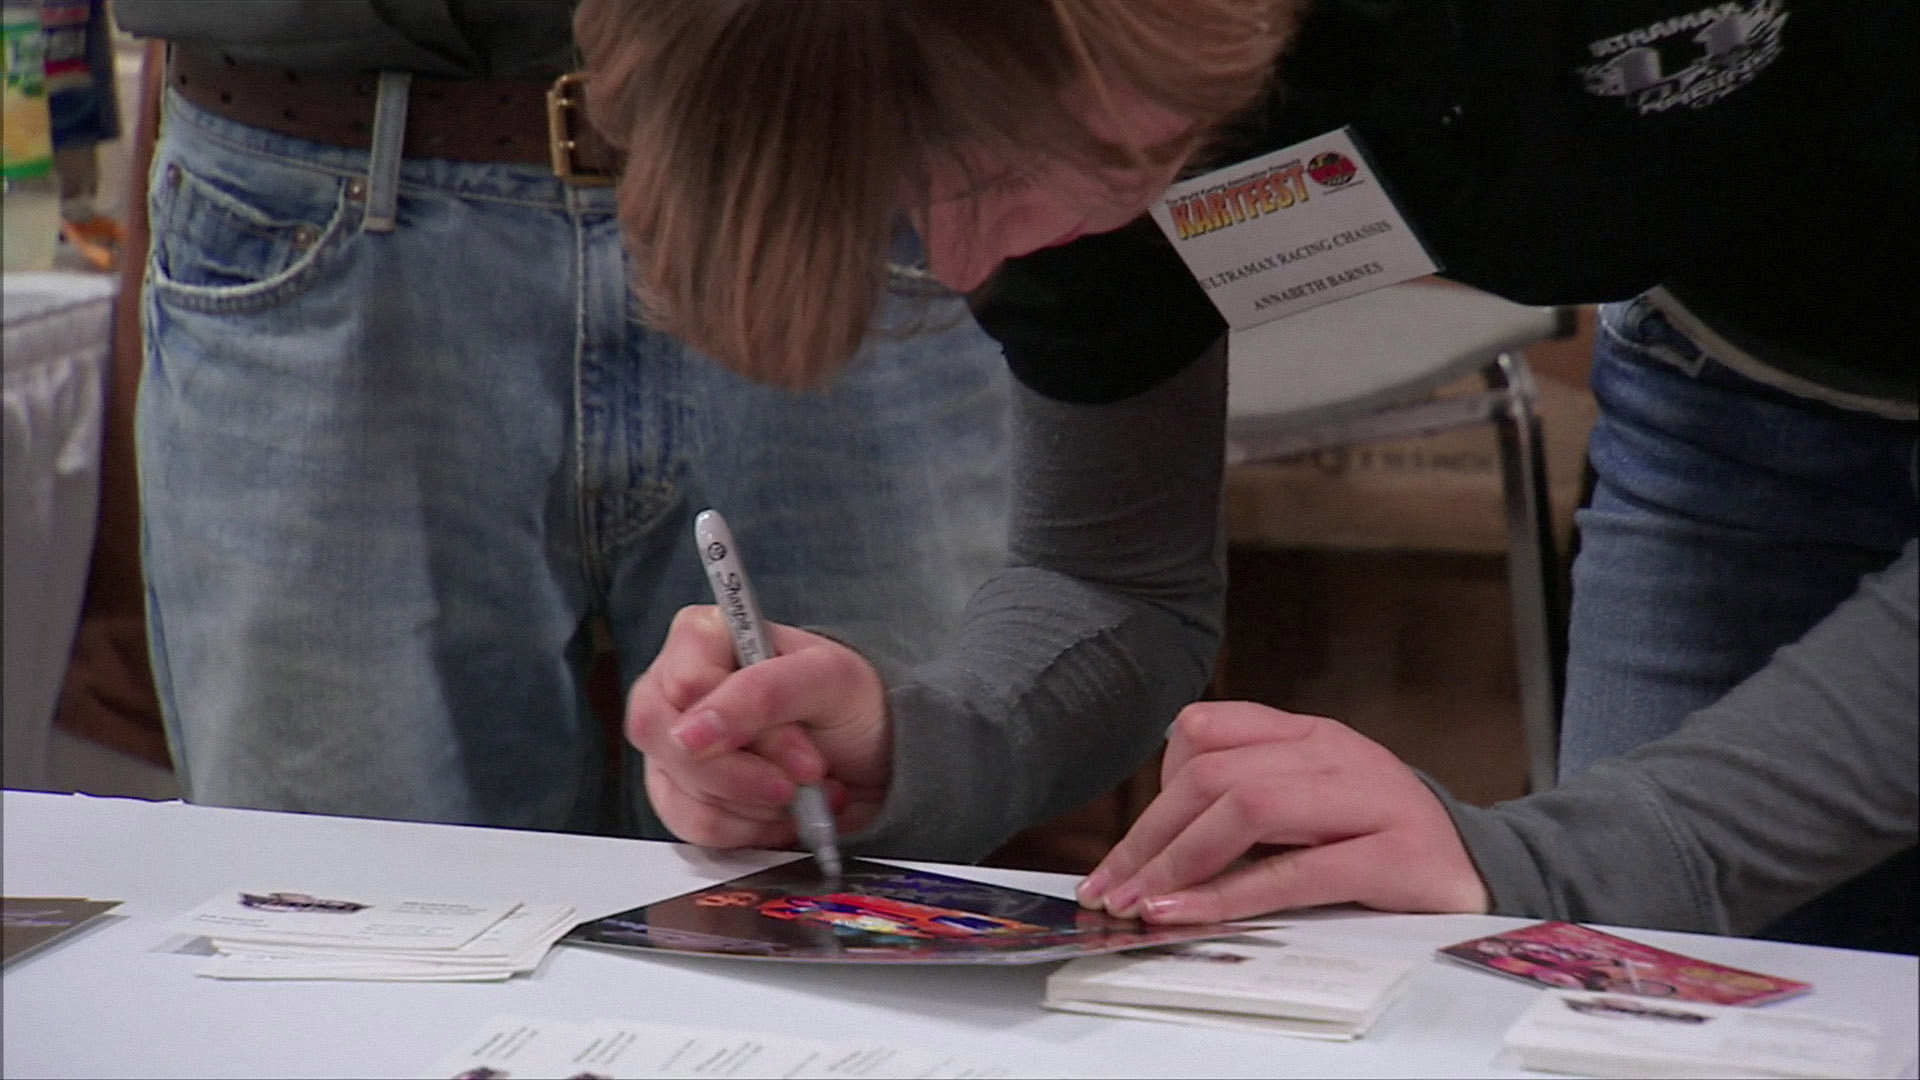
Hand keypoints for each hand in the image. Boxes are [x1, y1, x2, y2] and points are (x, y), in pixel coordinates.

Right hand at [625, 606, 890, 847]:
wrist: (873, 756)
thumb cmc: (849, 702)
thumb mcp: (827, 680)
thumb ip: (761, 694)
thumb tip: (690, 735)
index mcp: (702, 637)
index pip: (685, 685)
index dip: (741, 726)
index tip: (801, 752)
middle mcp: (673, 689)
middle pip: (671, 744)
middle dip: (746, 776)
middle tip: (805, 776)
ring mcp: (671, 745)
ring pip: (681, 794)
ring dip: (757, 805)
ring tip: (804, 790)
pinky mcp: (680, 794)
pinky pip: (692, 827)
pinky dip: (749, 829)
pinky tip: (784, 812)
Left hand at [1076, 701, 1489, 922]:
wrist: (1486, 864)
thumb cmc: (1378, 836)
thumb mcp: (1310, 800)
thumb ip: (1246, 798)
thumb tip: (1154, 841)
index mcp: (1305, 733)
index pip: (1205, 730)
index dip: (1152, 790)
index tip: (1122, 854)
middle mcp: (1333, 753)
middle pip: (1213, 774)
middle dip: (1150, 837)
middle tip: (1109, 890)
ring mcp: (1368, 798)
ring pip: (1248, 808)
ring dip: (1179, 862)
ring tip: (1138, 905)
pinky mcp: (1395, 856)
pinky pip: (1298, 870)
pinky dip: (1232, 894)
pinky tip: (1189, 914)